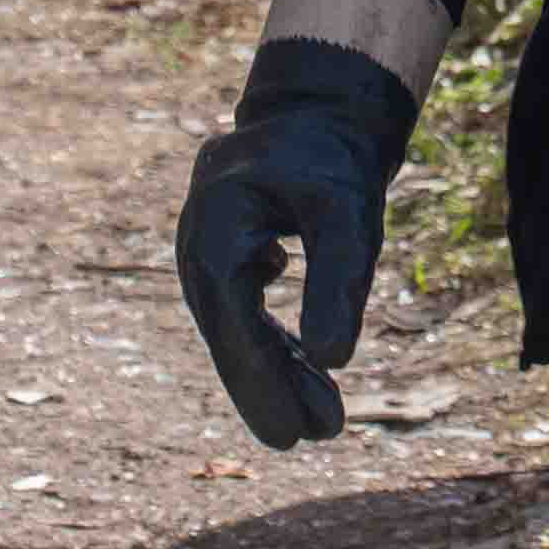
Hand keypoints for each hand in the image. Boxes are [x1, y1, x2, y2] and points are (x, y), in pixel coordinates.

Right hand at [178, 36, 417, 444]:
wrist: (319, 108)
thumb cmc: (333, 154)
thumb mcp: (348, 212)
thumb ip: (339, 281)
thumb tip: (334, 362)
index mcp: (215, 230)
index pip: (234, 324)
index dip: (261, 384)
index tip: (292, 435)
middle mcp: (200, 247)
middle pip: (232, 336)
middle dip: (271, 390)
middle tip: (312, 440)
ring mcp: (210, 254)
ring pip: (240, 331)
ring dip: (277, 375)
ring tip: (326, 423)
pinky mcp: (231, 260)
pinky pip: (249, 315)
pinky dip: (279, 348)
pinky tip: (312, 377)